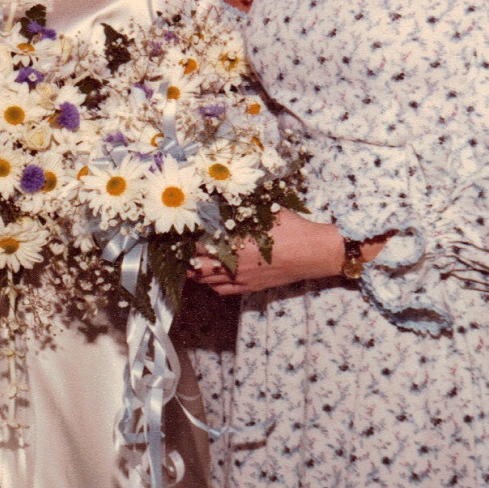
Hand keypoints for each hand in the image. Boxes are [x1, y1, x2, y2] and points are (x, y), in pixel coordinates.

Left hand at [189, 209, 345, 295]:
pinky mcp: (250, 288)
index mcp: (234, 243)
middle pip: (196, 265)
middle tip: (175, 248)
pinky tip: (208, 276)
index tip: (175, 231)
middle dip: (183, 257)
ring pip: (206, 280)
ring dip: (193, 272)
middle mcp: (233, 264)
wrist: (313, 252)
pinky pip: (222, 290)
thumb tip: (221, 197)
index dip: (184, 238)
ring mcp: (240, 278)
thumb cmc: (290, 228)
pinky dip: (210, 284)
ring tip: (185, 262)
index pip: (197, 244)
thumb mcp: (264, 210)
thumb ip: (240, 207)